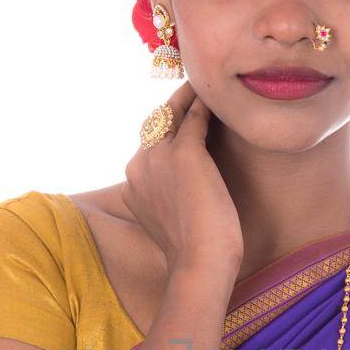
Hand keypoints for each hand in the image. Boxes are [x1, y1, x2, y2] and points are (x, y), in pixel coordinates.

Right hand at [122, 78, 242, 279]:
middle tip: (191, 90)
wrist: (199, 265)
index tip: (178, 118)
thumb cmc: (194, 253)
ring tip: (204, 85)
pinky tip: (217, 96)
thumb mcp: (171, 222)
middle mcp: (138, 167)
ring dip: (187, 96)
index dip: (162, 130)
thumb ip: (168, 201)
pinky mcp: (185, 154)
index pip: (146, 145)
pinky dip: (205, 104)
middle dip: (172, 107)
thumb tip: (185, 194)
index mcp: (132, 185)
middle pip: (154, 125)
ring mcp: (158, 158)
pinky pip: (194, 117)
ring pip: (171, 114)